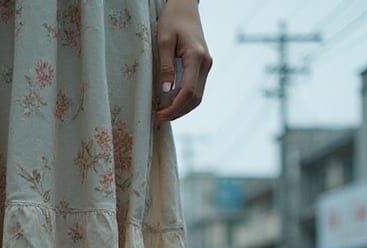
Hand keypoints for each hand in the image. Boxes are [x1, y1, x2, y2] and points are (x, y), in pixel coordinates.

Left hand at [154, 0, 211, 123]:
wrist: (184, 7)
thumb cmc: (172, 20)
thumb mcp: (163, 41)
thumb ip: (165, 67)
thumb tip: (166, 91)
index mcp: (196, 57)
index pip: (188, 91)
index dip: (174, 108)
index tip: (159, 114)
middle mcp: (206, 64)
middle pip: (195, 98)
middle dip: (178, 112)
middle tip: (159, 117)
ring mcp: (206, 66)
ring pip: (198, 96)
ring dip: (182, 109)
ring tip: (164, 114)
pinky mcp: (203, 67)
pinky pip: (196, 89)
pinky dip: (185, 100)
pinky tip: (172, 104)